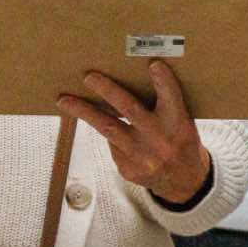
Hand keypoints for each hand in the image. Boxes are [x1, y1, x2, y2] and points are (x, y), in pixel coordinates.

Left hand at [57, 62, 209, 205]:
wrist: (183, 181)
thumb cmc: (181, 143)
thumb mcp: (184, 123)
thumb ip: (166, 106)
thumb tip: (133, 82)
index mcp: (178, 124)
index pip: (171, 98)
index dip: (163, 81)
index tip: (153, 65)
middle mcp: (158, 139)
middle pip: (129, 109)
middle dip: (107, 91)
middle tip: (89, 77)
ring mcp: (141, 155)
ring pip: (107, 128)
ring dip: (83, 112)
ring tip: (64, 100)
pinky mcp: (127, 167)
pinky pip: (112, 144)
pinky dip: (109, 134)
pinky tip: (110, 130)